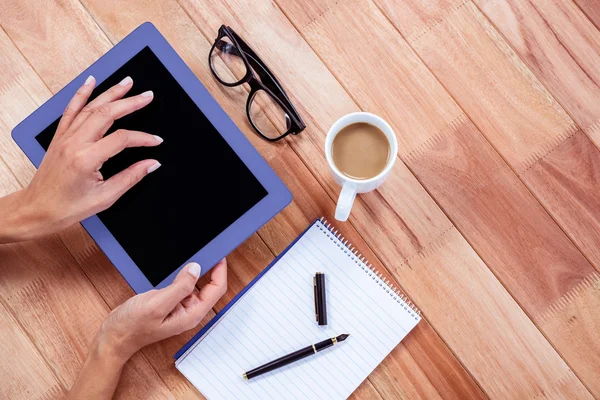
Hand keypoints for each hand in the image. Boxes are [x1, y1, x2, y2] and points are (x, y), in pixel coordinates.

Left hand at [6, 75, 161, 241]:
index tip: (156, 141)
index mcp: (86, 159)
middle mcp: (74, 143)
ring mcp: (65, 137)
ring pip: (90, 107)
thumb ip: (131, 177)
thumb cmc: (67, 207)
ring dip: (111, 92)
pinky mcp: (59, 136)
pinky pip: (71, 109)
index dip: (142, 138)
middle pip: (106, 114)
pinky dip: (81, 93)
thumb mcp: (105, 197)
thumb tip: (152, 164)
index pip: (121, 139)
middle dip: (130, 102)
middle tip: (147, 96)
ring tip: (127, 82)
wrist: (37, 209)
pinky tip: (91, 82)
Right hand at [95, 259, 227, 362]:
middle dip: (211, 269)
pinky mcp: (170, 302)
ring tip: (196, 255)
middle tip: (208, 251)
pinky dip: (183, 275)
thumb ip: (180, 287)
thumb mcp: (158, 304)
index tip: (219, 256)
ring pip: (196, 284)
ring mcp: (180, 307)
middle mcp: (189, 311)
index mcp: (191, 314)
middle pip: (209, 287)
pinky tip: (179, 267)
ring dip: (196, 271)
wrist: (115, 335)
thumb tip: (196, 269)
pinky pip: (183, 285)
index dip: (220, 272)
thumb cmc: (133, 327)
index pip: (216, 290)